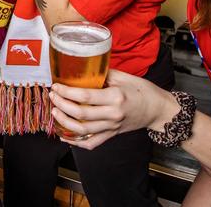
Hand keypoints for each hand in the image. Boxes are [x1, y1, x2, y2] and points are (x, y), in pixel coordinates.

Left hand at [49, 69, 177, 149]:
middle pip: (81, 114)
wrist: (158, 110)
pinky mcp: (112, 135)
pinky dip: (75, 142)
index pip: (86, 97)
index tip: (57, 86)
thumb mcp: (124, 76)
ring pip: (83, 130)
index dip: (67, 92)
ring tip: (54, 112)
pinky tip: (63, 135)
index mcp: (115, 97)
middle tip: (52, 96)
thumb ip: (104, 73)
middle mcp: (113, 114)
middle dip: (62, 105)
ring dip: (65, 122)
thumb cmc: (142, 90)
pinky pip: (91, 143)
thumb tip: (84, 67)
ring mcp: (112, 127)